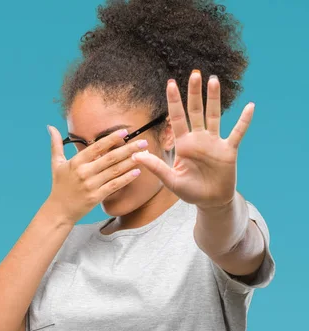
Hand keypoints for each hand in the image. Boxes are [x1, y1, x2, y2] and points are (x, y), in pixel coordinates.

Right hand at [45, 125, 147, 223]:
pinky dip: (126, 178)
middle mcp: (84, 172)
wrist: (59, 210)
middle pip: (110, 158)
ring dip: (131, 162)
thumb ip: (56, 144)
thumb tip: (51, 127)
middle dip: (129, 149)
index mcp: (76, 162)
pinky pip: (115, 185)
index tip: (124, 132)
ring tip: (144, 155)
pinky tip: (137, 172)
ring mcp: (91, 185)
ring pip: (115, 171)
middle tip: (143, 142)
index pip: (97, 147)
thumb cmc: (59, 185)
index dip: (112, 138)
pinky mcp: (97, 196)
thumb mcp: (56, 164)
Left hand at [132, 71, 253, 209]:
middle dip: (194, 93)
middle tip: (194, 73)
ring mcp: (214, 142)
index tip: (171, 83)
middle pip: (196, 111)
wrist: (210, 201)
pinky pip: (237, 133)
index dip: (174, 101)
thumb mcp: (170, 180)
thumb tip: (136, 156)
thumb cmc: (189, 190)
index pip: (177, 118)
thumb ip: (156, 167)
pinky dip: (243, 121)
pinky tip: (250, 106)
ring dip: (214, 99)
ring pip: (214, 116)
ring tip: (214, 80)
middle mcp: (198, 138)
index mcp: (183, 143)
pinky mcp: (228, 150)